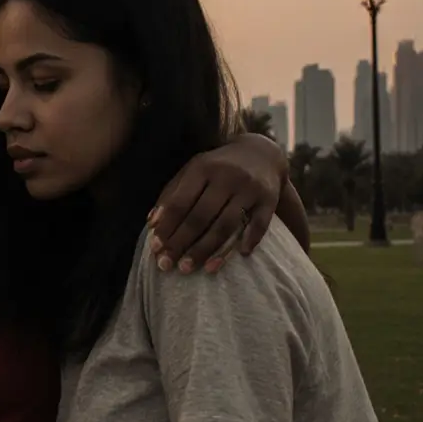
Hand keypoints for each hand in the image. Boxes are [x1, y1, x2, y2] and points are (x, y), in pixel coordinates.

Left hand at [149, 134, 284, 273]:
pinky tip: (240, 256)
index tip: (155, 248)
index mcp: (202, 168)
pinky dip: (249, 240)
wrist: (261, 153)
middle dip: (182, 243)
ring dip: (206, 249)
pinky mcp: (269, 199)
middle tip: (168, 265)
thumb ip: (171, 194)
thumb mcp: (192, 171)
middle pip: (200, 217)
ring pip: (226, 225)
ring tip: (191, 268)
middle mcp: (226, 177)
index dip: (167, 227)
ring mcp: (249, 188)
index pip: (180, 202)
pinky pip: (259, 224)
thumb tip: (152, 224)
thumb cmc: (217, 167)